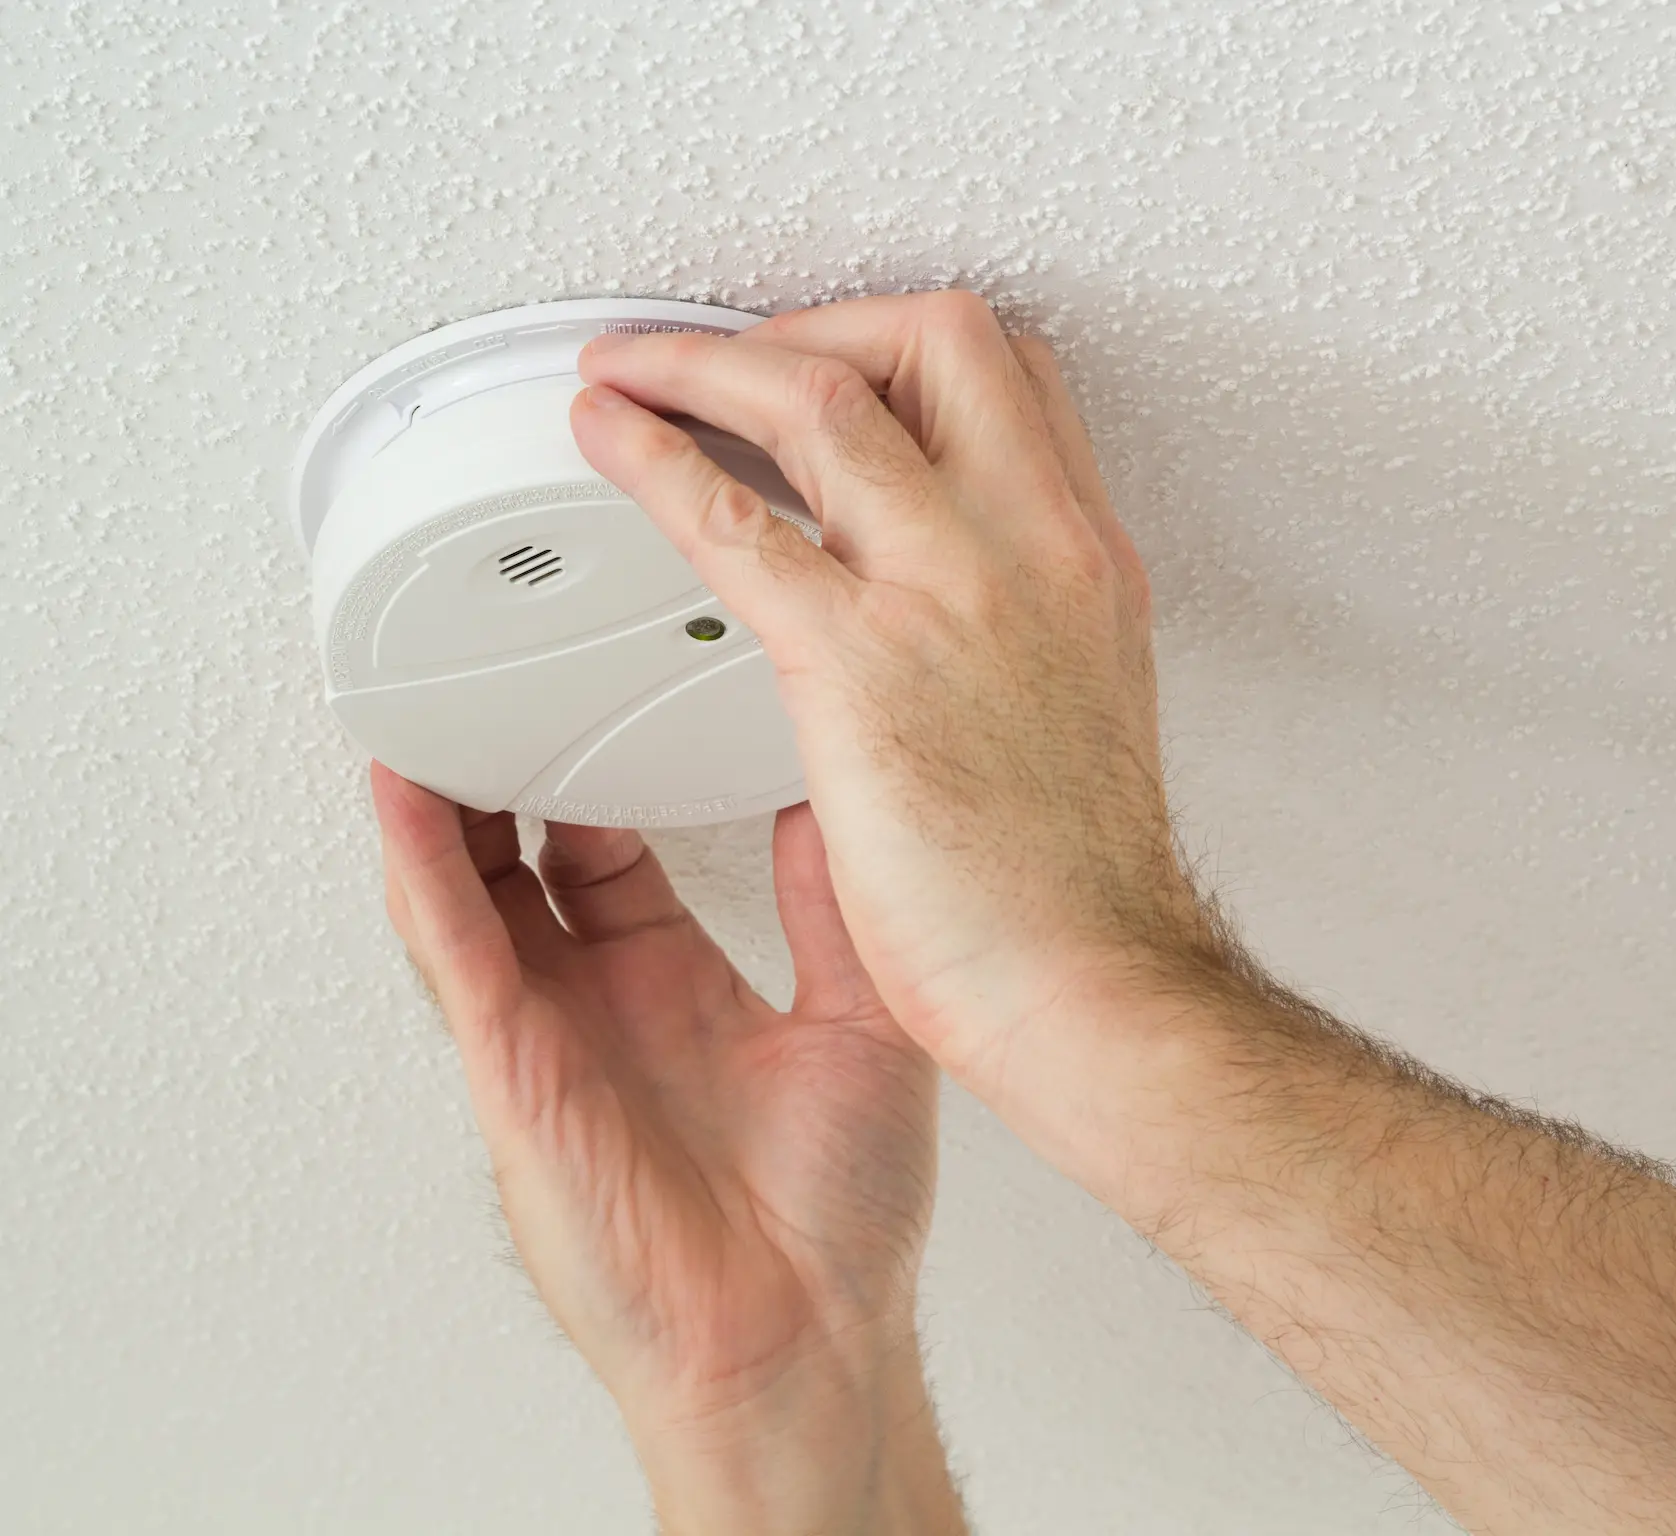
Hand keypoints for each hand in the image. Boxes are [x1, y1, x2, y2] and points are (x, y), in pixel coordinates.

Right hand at [371, 766, 962, 1532]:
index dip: (599, 775)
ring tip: (426, 707)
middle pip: (525, 860)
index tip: (601, 693)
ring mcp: (552, 1035)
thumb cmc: (838, 1218)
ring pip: (469, 895)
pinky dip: (423, 874)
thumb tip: (833, 806)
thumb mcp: (861, 1018)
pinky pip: (457, 958)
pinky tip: (405, 797)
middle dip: (504, 774)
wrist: (809, 1337)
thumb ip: (830, 909)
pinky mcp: (517, 1074)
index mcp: (675, 983)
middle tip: (496, 678)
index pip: (614, 854)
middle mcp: (604, 1003)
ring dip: (443, 806)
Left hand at [571, 294, 1204, 1111]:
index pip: (1016, 380)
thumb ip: (1020, 641)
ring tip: (634, 366)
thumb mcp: (1079, 719)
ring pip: (827, 393)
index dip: (909, 346)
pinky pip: (736, 519)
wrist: (1097, 994)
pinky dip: (655, 454)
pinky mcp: (864, 662)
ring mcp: (955, 593)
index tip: (840, 363)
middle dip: (819, 319)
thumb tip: (949, 626)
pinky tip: (608, 438)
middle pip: (935, 335)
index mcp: (1086, 567)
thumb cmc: (1088, 895)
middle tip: (741, 355)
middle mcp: (1036, 549)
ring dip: (710, 358)